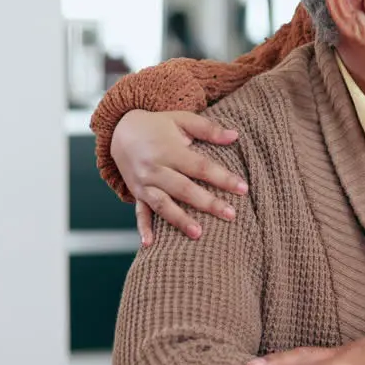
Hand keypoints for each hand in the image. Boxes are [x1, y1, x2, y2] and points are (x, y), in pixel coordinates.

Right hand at [111, 109, 247, 244]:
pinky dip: (143, 228)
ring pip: (163, 204)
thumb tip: (235, 136)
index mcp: (169, 151)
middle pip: (184, 189)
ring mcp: (143, 184)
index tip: (243, 189)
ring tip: (199, 234)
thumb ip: (208, 129)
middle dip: (208, 203)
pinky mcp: (136, 193)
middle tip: (231, 215)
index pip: (200, 167)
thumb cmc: (158, 126)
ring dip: (179, 220)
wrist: (121, 131)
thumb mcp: (182, 120)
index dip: (222, 178)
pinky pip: (139, 213)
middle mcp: (154, 169)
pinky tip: (149, 244)